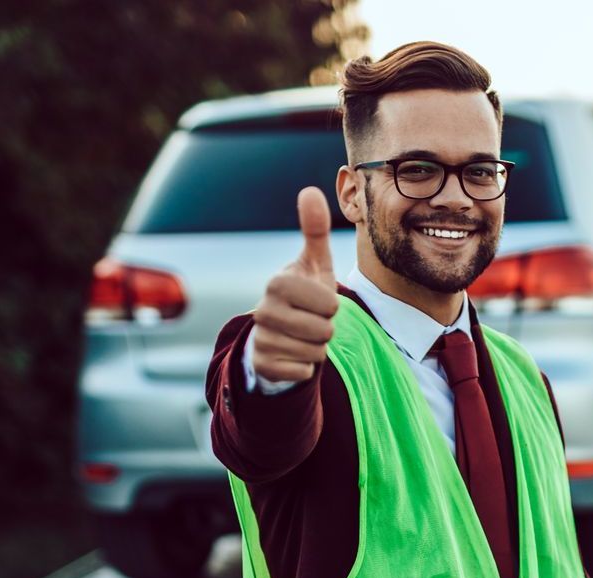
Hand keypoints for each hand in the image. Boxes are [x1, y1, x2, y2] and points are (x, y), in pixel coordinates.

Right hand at [250, 187, 339, 383]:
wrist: (279, 331)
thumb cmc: (304, 294)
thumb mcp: (313, 263)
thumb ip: (315, 230)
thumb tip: (310, 190)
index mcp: (277, 283)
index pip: (329, 304)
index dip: (331, 306)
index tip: (319, 301)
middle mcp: (263, 311)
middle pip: (324, 330)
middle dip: (326, 329)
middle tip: (311, 321)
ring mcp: (260, 339)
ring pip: (315, 353)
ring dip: (317, 347)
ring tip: (303, 335)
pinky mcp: (262, 365)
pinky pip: (303, 372)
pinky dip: (306, 367)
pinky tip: (293, 354)